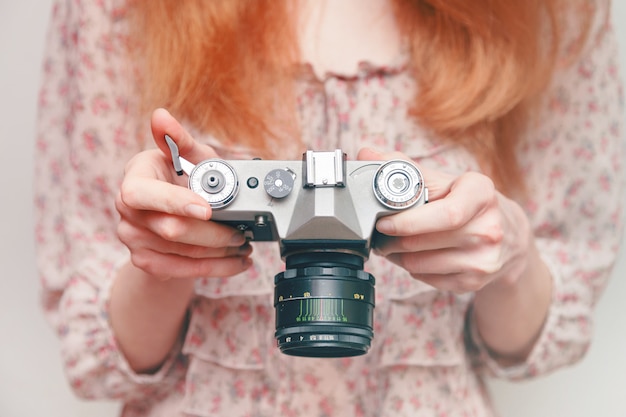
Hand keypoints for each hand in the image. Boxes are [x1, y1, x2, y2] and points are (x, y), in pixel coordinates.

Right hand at [115, 108, 251, 279]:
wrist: (168, 214)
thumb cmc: (180, 177)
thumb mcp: (187, 156)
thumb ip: (178, 139)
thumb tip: (160, 116)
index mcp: (134, 180)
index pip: (143, 195)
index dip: (175, 203)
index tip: (207, 209)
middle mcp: (127, 212)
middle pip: (172, 230)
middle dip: (214, 233)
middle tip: (243, 231)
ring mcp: (133, 240)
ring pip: (183, 254)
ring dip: (220, 253)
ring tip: (245, 245)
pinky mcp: (145, 262)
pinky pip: (183, 271)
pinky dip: (216, 268)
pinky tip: (236, 262)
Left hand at [359, 148, 532, 293]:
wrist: (510, 236)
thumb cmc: (469, 203)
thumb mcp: (447, 180)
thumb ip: (405, 167)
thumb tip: (366, 153)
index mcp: (481, 194)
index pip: (446, 214)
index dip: (408, 221)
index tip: (383, 221)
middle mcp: (489, 229)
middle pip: (424, 241)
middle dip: (392, 240)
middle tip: (378, 234)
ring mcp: (484, 260)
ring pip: (419, 263)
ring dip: (397, 256)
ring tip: (392, 245)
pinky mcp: (474, 282)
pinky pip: (427, 278)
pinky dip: (412, 268)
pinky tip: (413, 256)